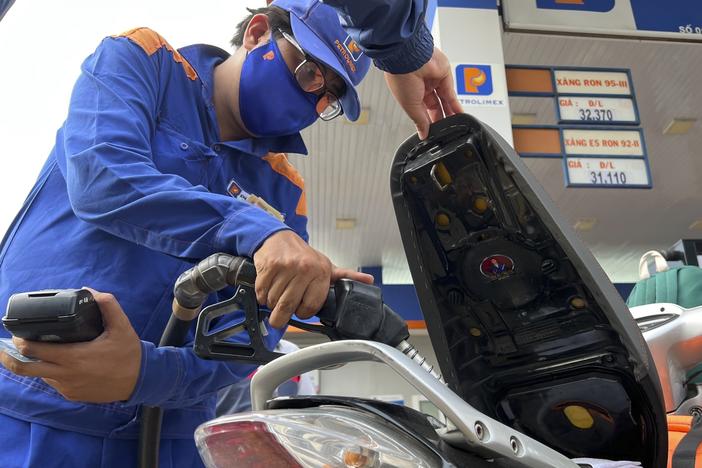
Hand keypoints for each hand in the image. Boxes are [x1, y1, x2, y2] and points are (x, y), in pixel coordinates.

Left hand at [0, 289, 141, 402]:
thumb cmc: (129, 353)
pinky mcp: (72, 395)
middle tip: (5, 347)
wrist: (141, 381)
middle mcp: (66, 375)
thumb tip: (90, 291)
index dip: (20, 341)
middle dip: (9, 357)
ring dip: (37, 363)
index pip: (33, 350)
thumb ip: (108, 305)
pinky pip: (55, 383)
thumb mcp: (122, 326)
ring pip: (40, 375)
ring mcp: (67, 387)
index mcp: (74, 357)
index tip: (18, 332)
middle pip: (24, 368)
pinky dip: (53, 372)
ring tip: (40, 351)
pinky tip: (62, 362)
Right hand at [253, 230, 373, 327]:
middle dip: (281, 316)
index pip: (311, 306)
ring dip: (271, 304)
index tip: (300, 309)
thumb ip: (345, 276)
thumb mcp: (326, 266)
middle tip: (279, 316)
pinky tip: (268, 287)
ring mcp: (286, 267)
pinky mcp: (269, 266)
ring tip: (276, 294)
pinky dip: (261, 295)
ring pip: (274, 301)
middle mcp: (305, 268)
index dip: (303, 312)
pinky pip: (261, 292)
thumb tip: (368, 280)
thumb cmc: (303, 255)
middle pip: (289, 306)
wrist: (278, 237)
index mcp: (321, 271)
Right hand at [384, 47, 462, 139]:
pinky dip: (456, 105)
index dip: (426, 122)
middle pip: (434, 106)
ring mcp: (434, 80)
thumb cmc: (401, 77)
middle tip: (443, 130)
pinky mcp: (444, 76)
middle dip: (438, 119)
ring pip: (444, 100)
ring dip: (449, 113)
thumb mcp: (410, 106)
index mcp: (410, 92)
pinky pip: (452, 94)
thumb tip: (423, 134)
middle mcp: (422, 86)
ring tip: (453, 126)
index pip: (420, 110)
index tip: (430, 133)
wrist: (408, 58)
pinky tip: (459, 115)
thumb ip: (419, 121)